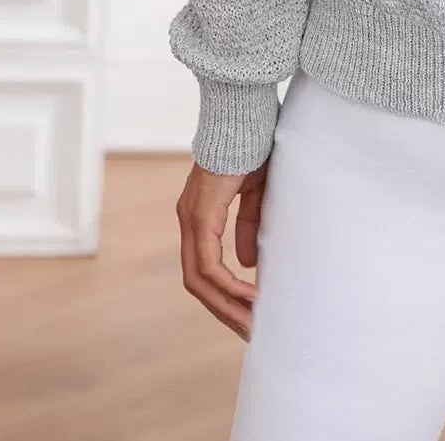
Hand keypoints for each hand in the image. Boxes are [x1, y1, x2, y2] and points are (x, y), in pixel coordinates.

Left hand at [176, 157, 268, 339]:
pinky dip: (229, 285)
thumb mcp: (256, 192)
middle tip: (250, 332)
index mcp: (200, 214)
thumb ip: (248, 225)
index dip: (224, 294)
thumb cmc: (252, 143)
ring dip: (226, 305)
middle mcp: (189, 219)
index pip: (204, 268)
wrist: (243, 111)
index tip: (248, 313)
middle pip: (197, 282)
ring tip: (252, 323)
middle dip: (224, 311)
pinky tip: (252, 294)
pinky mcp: (201, 213)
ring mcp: (191, 217)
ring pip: (199, 279)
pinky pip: (209, 263)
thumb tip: (248, 263)